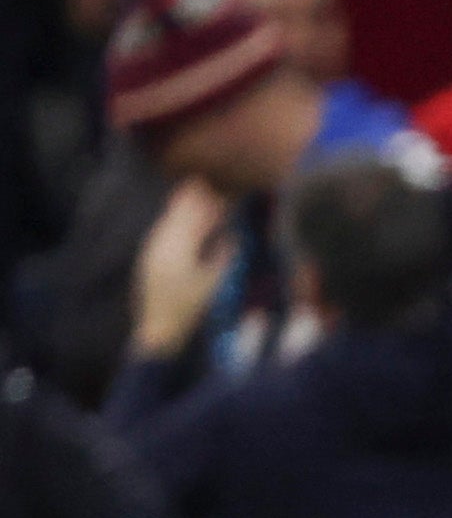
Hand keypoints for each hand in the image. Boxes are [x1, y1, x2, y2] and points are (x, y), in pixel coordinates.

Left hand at [130, 182, 231, 361]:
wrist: (158, 332)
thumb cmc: (190, 313)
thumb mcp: (214, 286)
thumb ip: (224, 258)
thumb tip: (236, 236)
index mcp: (179, 248)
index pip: (198, 217)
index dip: (213, 204)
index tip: (229, 194)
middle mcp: (161, 244)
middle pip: (180, 213)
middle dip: (196, 200)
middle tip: (212, 185)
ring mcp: (153, 250)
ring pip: (170, 220)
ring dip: (185, 208)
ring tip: (197, 194)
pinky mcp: (150, 259)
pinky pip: (164, 231)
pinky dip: (176, 221)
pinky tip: (183, 221)